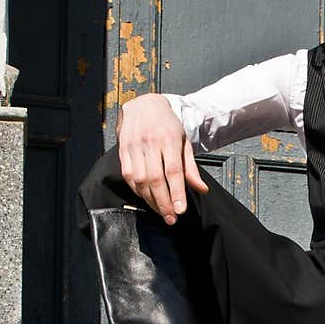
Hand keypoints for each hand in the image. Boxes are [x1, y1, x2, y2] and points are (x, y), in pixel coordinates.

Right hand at [117, 94, 207, 224]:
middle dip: (163, 202)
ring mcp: (134, 146)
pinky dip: (137, 191)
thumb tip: (202, 189)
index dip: (177, 192)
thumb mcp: (184, 142)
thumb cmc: (167, 125)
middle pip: (156, 179)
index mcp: (169, 139)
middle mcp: (150, 142)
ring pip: (140, 180)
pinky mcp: (122, 150)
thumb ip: (191, 167)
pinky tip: (147, 198)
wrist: (144, 105)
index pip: (174, 171)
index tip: (180, 210)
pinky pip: (128, 176)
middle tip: (171, 218)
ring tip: (162, 211)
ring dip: (151, 200)